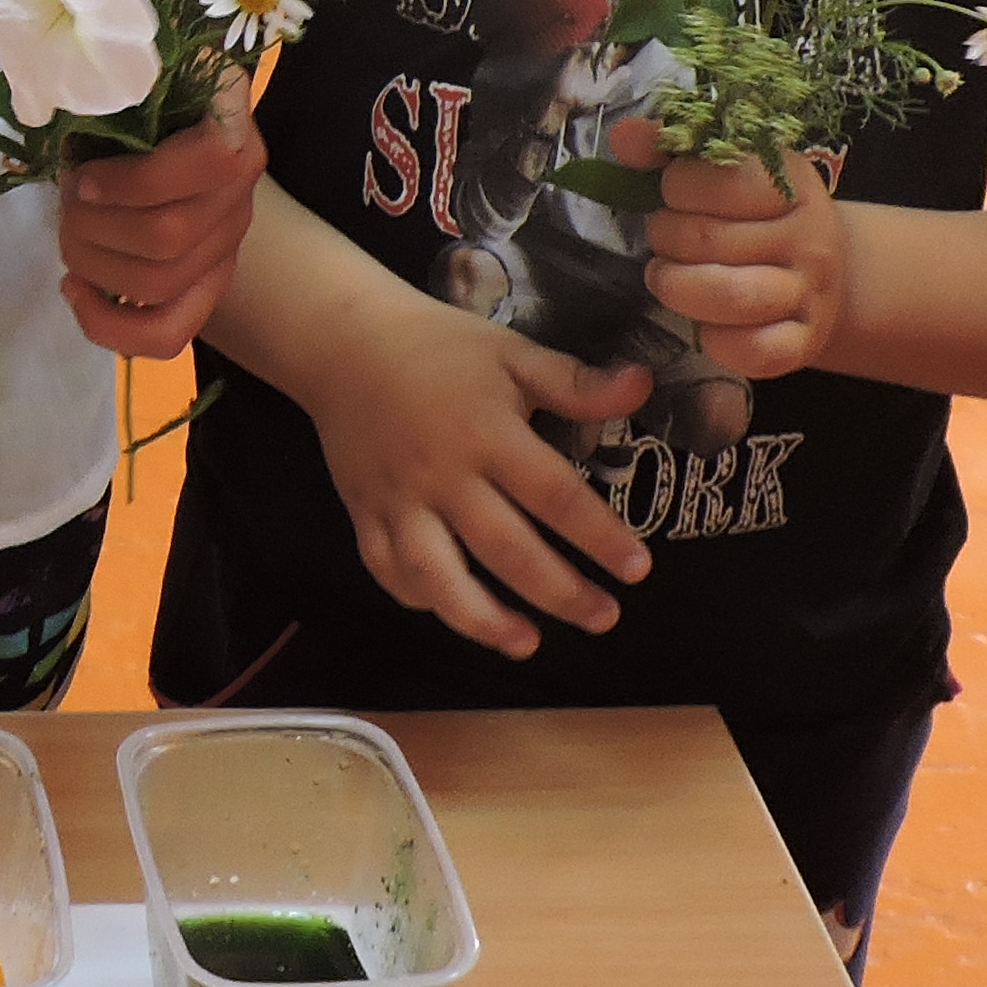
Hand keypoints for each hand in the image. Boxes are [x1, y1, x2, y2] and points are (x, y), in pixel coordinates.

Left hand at [59, 104, 266, 355]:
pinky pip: (168, 333)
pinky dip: (108, 324)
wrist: (181, 131)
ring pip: (159, 283)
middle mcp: (241, 185)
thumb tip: (62, 143)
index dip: (135, 180)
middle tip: (65, 201)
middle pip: (168, 235)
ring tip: (68, 235)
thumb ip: (106, 96)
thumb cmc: (138, 100)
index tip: (83, 178)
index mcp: (229, 122)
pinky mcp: (209, 286)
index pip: (212, 160)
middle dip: (92, 225)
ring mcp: (229, 241)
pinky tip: (74, 291)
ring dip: (92, 263)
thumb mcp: (126, 82)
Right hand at [280, 267, 652, 656]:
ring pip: (440, 577)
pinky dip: (421, 598)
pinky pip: (389, 570)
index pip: (553, 495)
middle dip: (560, 592)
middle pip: (505, 550)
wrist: (343, 342)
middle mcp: (442, 475)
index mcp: (486, 433)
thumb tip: (642, 386)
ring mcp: (398, 500)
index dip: (599, 536)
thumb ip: (575, 382)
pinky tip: (455, 612)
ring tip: (528, 644)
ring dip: (485, 620)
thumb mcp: (512, 354)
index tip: (636, 569)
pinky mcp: (364, 512)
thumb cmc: (439, 347)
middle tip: (605, 617)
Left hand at [624, 116, 850, 378]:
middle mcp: (809, 238)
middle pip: (710, 239)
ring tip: (665, 276)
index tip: (671, 192)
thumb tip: (625, 136)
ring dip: (677, 286)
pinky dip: (716, 341)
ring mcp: (809, 294)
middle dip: (665, 236)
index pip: (725, 179)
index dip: (678, 186)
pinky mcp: (802, 343)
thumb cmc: (756, 216)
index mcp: (792, 185)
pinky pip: (753, 351)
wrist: (822, 274)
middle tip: (662, 236)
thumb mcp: (725, 172)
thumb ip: (669, 149)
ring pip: (730, 295)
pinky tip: (703, 324)